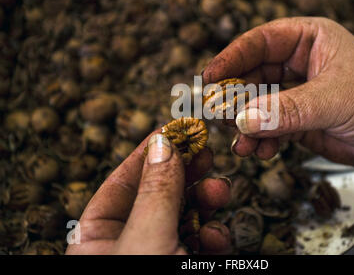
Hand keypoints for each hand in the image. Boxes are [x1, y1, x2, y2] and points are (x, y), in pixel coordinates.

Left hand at [66, 130, 231, 254]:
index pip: (119, 185)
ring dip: (206, 200)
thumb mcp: (146, 239)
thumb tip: (163, 143)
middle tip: (205, 151)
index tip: (174, 129)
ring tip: (219, 190)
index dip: (147, 154)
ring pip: (185, 215)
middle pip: (158, 195)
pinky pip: (201, 240)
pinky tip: (217, 236)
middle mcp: (128, 245)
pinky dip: (213, 234)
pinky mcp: (187, 264)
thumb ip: (156, 191)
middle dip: (185, 174)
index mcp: (97, 241)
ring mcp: (160, 254)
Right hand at [203, 17, 353, 195]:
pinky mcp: (297, 120)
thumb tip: (243, 120)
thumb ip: (287, 110)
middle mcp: (299, 63)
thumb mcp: (333, 101)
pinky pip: (269, 127)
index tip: (209, 77)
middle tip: (217, 116)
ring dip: (245, 124)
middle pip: (253, 74)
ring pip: (258, 104)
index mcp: (310, 39)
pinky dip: (261, 140)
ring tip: (240, 143)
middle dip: (235, 97)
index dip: (232, 58)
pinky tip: (259, 152)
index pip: (261, 41)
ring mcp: (296, 93)